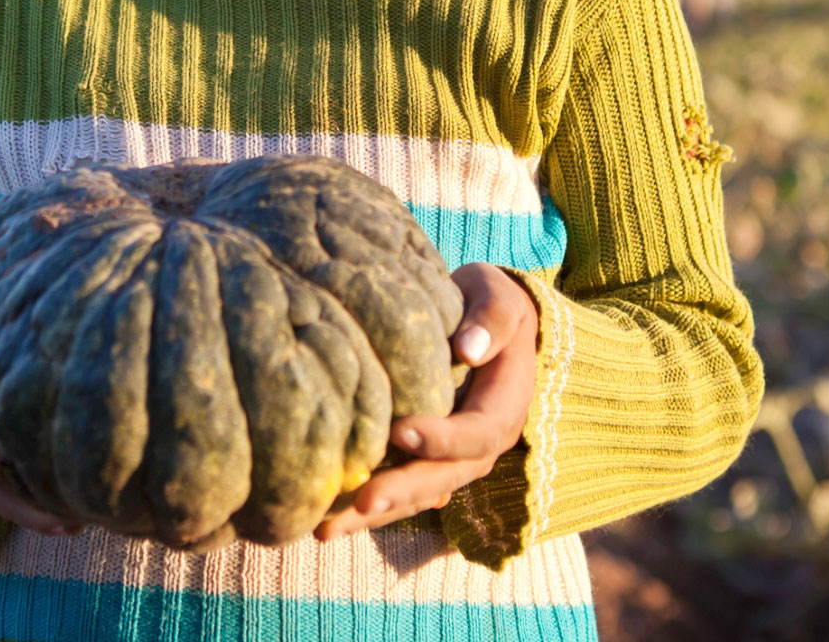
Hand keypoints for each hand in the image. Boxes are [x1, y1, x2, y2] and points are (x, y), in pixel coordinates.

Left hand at [314, 262, 539, 541]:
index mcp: (502, 409)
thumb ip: (491, 320)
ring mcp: (452, 459)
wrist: (489, 325)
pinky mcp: (425, 461)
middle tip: (360, 502)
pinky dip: (366, 509)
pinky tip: (325, 522)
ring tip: (326, 529)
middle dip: (401, 492)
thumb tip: (469, 348)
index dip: (441, 439)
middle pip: (443, 478)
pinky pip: (399, 490)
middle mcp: (479, 446)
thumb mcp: (499, 298)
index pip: (476, 434)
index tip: (402, 430)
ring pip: (417, 495)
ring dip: (374, 515)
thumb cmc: (490, 305)